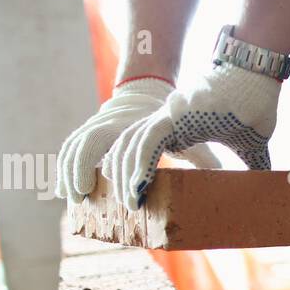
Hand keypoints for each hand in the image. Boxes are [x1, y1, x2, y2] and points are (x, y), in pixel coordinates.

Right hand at [55, 77, 218, 202]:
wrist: (148, 91)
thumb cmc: (171, 118)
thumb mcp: (188, 133)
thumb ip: (203, 153)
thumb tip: (225, 177)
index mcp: (136, 124)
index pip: (123, 147)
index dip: (123, 173)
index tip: (128, 198)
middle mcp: (111, 122)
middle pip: (89, 144)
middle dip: (82, 171)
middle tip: (83, 198)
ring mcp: (96, 124)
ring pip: (75, 145)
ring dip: (69, 171)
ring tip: (72, 199)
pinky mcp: (88, 131)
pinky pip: (71, 147)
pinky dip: (64, 167)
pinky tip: (63, 190)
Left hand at [102, 63, 279, 209]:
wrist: (259, 80)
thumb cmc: (256, 105)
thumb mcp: (251, 144)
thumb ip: (253, 163)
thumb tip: (268, 180)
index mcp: (180, 126)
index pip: (145, 149)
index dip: (135, 170)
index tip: (138, 195)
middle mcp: (167, 119)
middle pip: (130, 148)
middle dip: (123, 177)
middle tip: (129, 205)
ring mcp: (168, 115)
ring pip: (132, 146)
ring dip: (127, 176)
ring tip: (131, 203)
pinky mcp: (174, 115)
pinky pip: (148, 143)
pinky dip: (140, 165)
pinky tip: (138, 187)